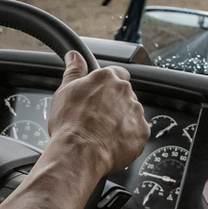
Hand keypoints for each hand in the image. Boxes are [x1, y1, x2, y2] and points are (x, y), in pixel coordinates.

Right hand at [45, 52, 148, 177]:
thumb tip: (74, 56)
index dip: (108, 85)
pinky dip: (128, 137)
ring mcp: (136, 112)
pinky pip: (138, 132)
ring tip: (103, 133)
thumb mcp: (65, 91)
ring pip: (132, 113)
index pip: (117, 73)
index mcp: (106, 79)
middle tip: (97, 117)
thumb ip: (73, 70)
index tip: (101, 94)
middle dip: (114, 104)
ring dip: (122, 120)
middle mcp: (124, 92)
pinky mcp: (142, 132)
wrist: (79, 152)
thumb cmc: (70, 124)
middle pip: (125, 94)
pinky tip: (112, 142)